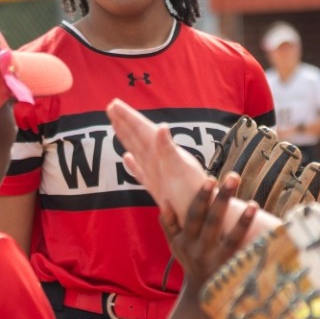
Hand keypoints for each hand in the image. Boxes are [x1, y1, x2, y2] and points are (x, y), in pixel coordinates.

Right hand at [106, 99, 208, 224]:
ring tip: (116, 125)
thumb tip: (160, 127)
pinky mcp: (157, 187)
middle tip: (111, 106)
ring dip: (127, 137)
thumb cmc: (195, 194)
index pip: (142, 130)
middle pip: (138, 136)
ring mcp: (158, 173)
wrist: (208, 215)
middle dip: (125, 122)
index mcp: (163, 153)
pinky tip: (127, 158)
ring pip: (137, 150)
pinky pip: (140, 171)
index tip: (114, 103)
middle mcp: (160, 160)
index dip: (128, 117)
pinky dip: (132, 164)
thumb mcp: (181, 170)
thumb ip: (169, 150)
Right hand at [164, 176, 258, 290]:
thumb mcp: (175, 245)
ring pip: (230, 240)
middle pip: (212, 222)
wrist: (201, 296)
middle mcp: (200, 251)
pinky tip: (267, 231)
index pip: (193, 215)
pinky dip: (254, 243)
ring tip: (253, 204)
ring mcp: (217, 262)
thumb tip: (165, 202)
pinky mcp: (231, 271)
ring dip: (242, 221)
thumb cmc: (190, 262)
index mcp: (185, 241)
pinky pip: (244, 255)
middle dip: (222, 199)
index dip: (202, 197)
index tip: (211, 179)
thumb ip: (169, 224)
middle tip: (233, 176)